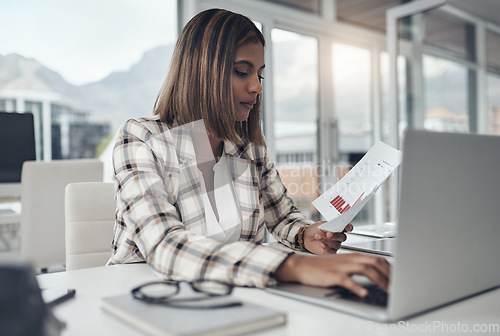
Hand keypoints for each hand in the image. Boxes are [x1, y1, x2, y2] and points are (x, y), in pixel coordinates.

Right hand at [275, 253, 389, 296]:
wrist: (302, 266)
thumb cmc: (322, 267)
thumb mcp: (342, 264)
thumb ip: (357, 267)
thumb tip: (374, 275)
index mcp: (353, 256)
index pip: (377, 259)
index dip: (390, 268)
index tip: (398, 278)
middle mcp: (349, 259)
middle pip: (375, 262)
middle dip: (389, 274)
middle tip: (398, 285)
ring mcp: (341, 266)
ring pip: (365, 269)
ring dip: (380, 280)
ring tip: (389, 290)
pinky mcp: (333, 275)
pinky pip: (347, 280)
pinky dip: (357, 286)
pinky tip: (364, 292)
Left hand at [303, 222, 352, 254]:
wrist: (306, 237)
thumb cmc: (314, 230)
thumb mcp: (321, 225)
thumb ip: (328, 227)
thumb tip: (332, 230)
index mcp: (338, 229)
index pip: (347, 228)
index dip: (349, 227)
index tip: (347, 228)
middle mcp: (338, 238)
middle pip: (343, 237)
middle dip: (336, 235)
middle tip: (328, 234)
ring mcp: (335, 245)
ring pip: (336, 244)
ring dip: (327, 240)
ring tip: (318, 237)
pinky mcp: (330, 252)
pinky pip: (332, 252)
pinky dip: (327, 248)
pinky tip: (322, 244)